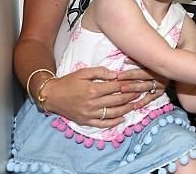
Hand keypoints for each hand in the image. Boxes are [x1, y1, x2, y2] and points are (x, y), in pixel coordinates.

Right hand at [42, 66, 167, 127]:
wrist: (52, 95)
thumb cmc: (68, 81)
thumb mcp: (83, 72)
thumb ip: (101, 72)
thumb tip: (117, 74)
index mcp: (93, 89)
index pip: (117, 87)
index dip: (130, 85)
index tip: (140, 82)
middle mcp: (93, 103)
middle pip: (118, 100)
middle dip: (132, 96)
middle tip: (143, 92)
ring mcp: (90, 113)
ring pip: (114, 112)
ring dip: (127, 109)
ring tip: (137, 105)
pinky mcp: (86, 121)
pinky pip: (103, 123)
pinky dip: (114, 121)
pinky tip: (123, 118)